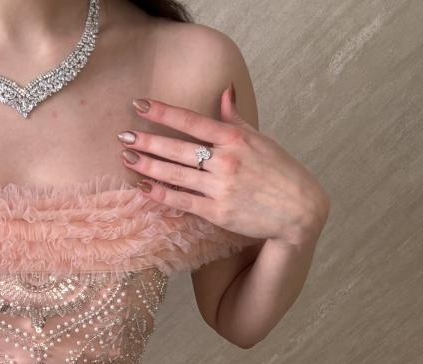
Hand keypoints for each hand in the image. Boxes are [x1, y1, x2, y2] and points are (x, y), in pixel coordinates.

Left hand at [119, 89, 329, 247]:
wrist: (298, 210)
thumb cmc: (280, 172)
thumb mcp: (260, 139)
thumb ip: (235, 118)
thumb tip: (223, 92)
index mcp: (235, 138)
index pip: (192, 121)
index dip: (163, 112)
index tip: (140, 105)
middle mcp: (226, 161)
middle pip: (178, 148)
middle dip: (148, 141)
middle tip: (124, 136)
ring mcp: (221, 188)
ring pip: (177, 174)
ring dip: (149, 166)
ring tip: (128, 159)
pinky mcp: (218, 213)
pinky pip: (183, 201)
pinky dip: (162, 194)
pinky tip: (145, 187)